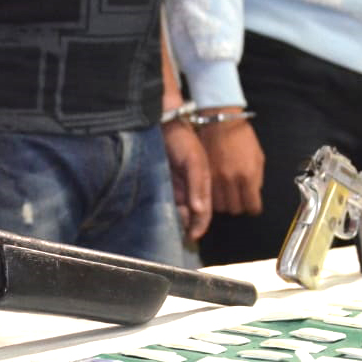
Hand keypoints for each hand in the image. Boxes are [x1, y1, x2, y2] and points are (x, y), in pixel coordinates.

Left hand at [161, 120, 212, 240]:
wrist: (161, 125)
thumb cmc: (182, 141)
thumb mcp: (194, 161)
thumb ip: (198, 184)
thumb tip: (199, 210)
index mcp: (202, 185)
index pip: (204, 211)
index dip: (201, 224)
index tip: (192, 236)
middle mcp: (189, 190)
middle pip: (191, 215)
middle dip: (186, 225)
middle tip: (179, 234)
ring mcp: (174, 188)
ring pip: (176, 212)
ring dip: (174, 221)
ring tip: (167, 228)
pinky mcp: (160, 186)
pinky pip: (163, 204)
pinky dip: (162, 212)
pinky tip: (157, 217)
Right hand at [196, 111, 263, 215]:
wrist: (219, 122)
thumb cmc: (242, 137)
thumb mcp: (258, 156)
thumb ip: (258, 179)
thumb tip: (254, 196)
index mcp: (248, 175)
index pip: (252, 206)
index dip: (254, 208)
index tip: (253, 206)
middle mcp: (231, 180)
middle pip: (235, 210)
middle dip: (239, 206)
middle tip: (239, 199)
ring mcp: (215, 179)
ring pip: (220, 207)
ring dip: (224, 204)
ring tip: (227, 195)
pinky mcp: (202, 176)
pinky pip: (208, 197)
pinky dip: (213, 198)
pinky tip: (217, 191)